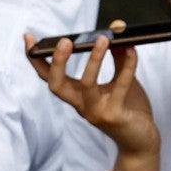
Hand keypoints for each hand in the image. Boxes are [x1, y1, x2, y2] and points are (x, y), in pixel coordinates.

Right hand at [24, 26, 159, 161]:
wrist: (141, 141)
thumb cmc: (128, 109)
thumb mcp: (121, 79)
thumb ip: (118, 56)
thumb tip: (116, 29)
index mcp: (76, 95)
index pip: (49, 77)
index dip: (36, 59)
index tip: (29, 38)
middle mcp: (81, 105)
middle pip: (57, 85)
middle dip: (57, 63)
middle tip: (64, 41)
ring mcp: (96, 112)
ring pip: (86, 85)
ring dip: (94, 60)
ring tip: (103, 39)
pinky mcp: (114, 117)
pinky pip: (119, 88)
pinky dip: (127, 67)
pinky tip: (132, 50)